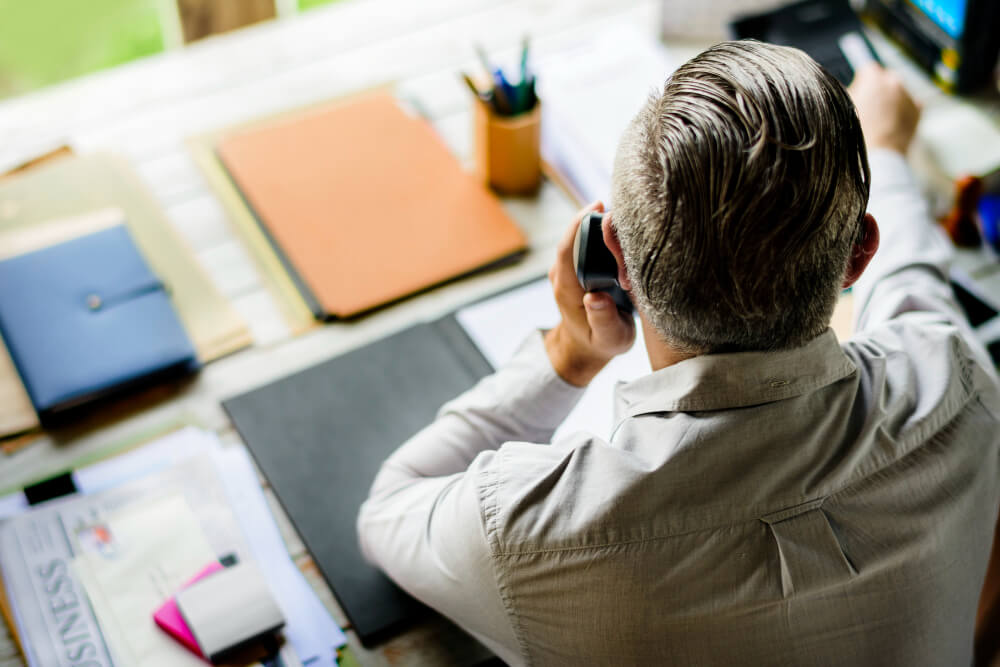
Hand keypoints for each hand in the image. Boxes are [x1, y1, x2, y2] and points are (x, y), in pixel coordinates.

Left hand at [544, 202, 635, 386]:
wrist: (586, 347)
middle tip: (626, 215)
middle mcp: (564, 274)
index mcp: (567, 289)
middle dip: (597, 220)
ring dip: (603, 225)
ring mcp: (571, 269)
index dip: (579, 224)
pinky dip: (606, 234)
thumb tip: (596, 298)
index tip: (597, 206)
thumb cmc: (600, 343)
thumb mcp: (608, 338)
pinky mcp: (580, 267)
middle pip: (576, 236)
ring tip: (630, 224)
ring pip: (583, 237)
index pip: (566, 249)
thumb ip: (603, 320)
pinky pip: (590, 244)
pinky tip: (625, 232)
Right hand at [848, 64, 920, 154]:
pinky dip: (902, 111)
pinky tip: (890, 124)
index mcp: (874, 78)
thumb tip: (853, 90)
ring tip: (879, 121)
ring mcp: (908, 96)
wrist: (877, 156)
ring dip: (890, 100)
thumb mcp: (841, 110)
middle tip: (868, 107)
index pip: (868, 70)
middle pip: (885, 78)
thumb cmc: (856, 134)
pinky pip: (910, 105)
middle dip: (878, 89)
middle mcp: (894, 82)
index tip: (858, 93)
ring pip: (898, 92)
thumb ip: (848, 94)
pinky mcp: (918, 110)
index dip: (861, 82)